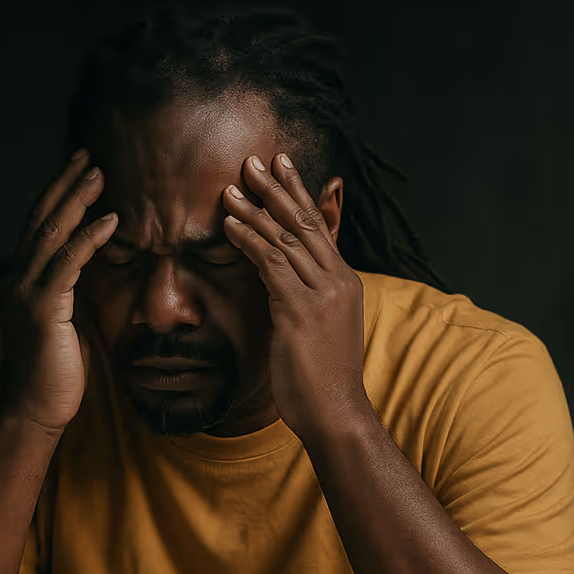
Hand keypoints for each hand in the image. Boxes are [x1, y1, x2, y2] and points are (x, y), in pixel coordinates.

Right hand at [0, 150, 117, 432]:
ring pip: (50, 233)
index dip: (57, 196)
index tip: (79, 172)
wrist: (33, 410)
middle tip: (88, 157)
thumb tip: (90, 274)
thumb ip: (69, 295)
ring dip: (76, 201)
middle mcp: (17, 280)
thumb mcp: (63, 324)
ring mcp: (26, 293)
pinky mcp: (42, 308)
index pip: (38, 228)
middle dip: (65, 185)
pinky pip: (67, 263)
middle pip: (40, 219)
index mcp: (21, 282)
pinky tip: (110, 221)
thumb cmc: (53, 373)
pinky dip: (88, 239)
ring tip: (98, 174)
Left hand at [221, 153, 365, 441]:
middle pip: (305, 224)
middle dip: (278, 189)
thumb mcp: (322, 331)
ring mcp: (321, 295)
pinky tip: (229, 225)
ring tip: (230, 188)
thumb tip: (284, 284)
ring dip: (255, 211)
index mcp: (345, 283)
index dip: (299, 195)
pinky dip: (249, 241)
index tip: (282, 167)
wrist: (335, 412)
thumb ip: (307, 300)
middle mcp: (337, 282)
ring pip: (286, 239)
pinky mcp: (299, 311)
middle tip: (254, 161)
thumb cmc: (323, 379)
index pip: (320, 228)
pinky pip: (270, 265)